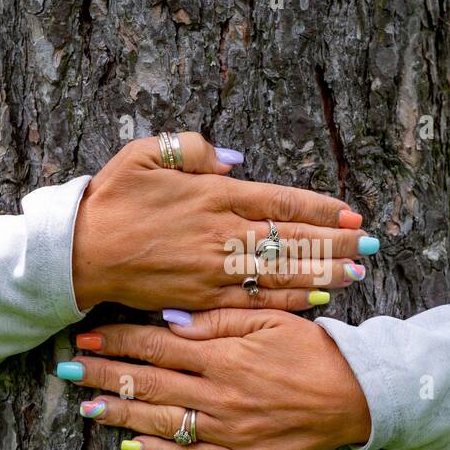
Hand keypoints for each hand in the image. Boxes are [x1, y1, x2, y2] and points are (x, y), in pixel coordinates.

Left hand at [57, 309, 371, 449]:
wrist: (354, 396)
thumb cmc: (312, 350)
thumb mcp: (269, 320)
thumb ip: (217, 320)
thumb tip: (168, 321)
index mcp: (223, 355)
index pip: (156, 346)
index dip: (117, 341)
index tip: (86, 336)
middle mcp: (218, 395)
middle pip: (147, 383)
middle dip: (103, 374)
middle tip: (66, 369)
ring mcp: (226, 431)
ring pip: (160, 421)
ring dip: (119, 413)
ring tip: (85, 406)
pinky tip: (130, 446)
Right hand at [70, 132, 374, 311]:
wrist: (77, 251)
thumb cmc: (111, 199)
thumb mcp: (145, 154)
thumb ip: (192, 149)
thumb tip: (235, 160)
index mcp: (212, 195)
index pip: (281, 202)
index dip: (322, 210)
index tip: (352, 215)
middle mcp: (221, 233)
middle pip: (292, 239)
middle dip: (336, 243)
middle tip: (371, 246)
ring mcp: (213, 269)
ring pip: (281, 272)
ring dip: (323, 272)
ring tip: (357, 273)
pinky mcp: (201, 297)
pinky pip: (255, 300)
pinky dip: (288, 300)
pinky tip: (317, 300)